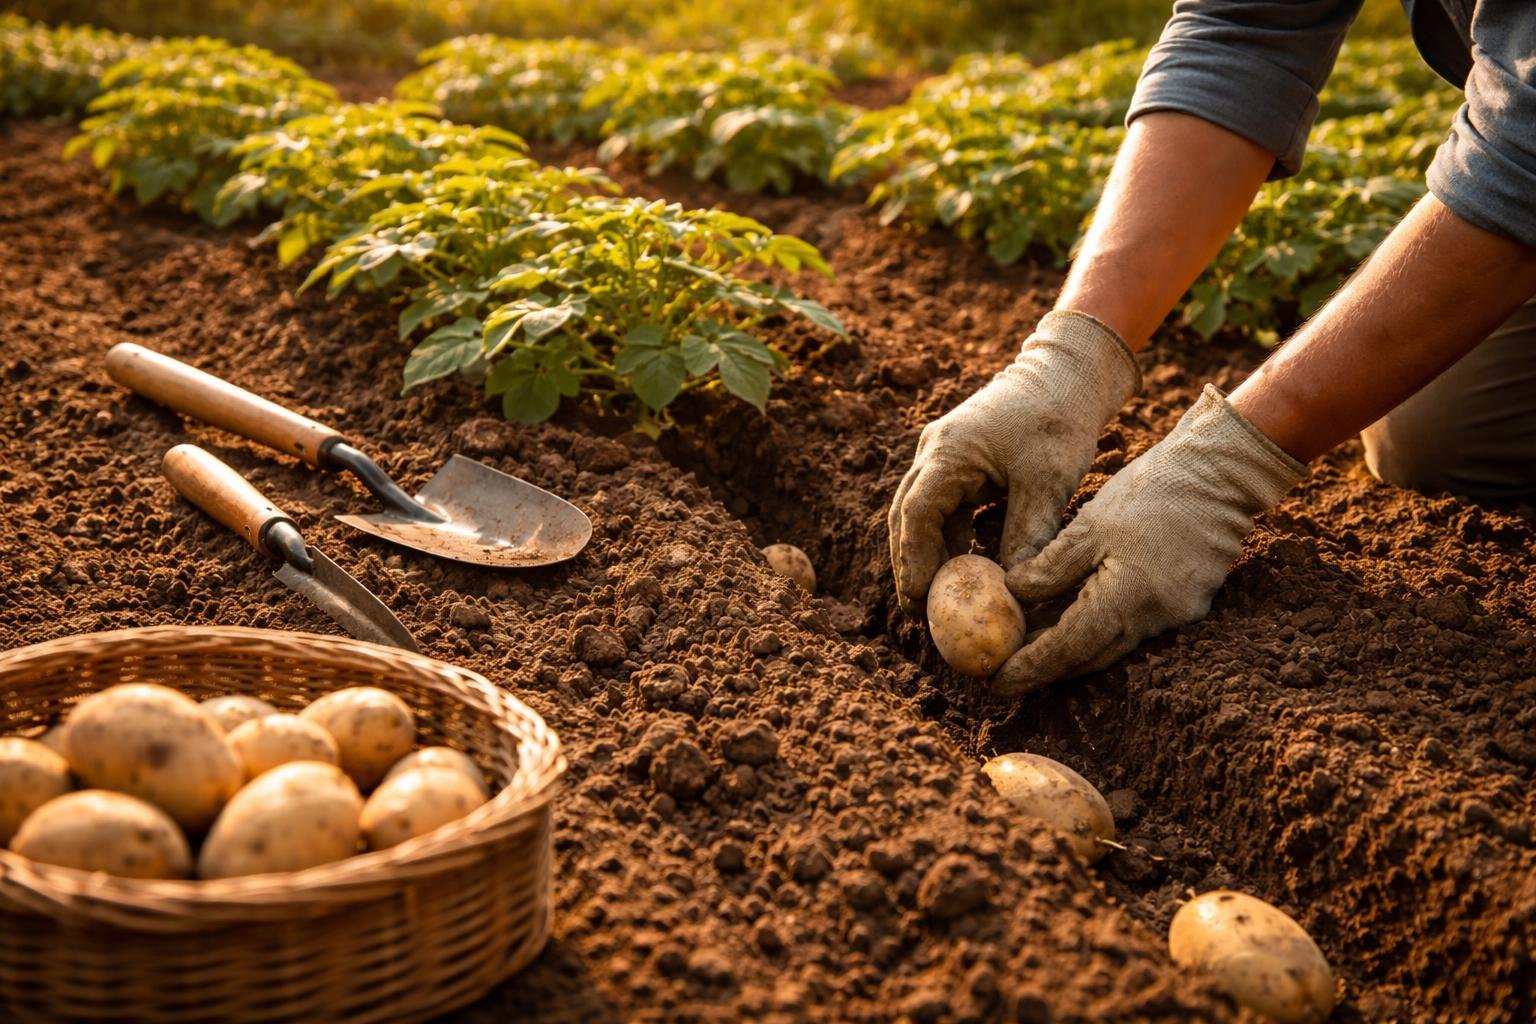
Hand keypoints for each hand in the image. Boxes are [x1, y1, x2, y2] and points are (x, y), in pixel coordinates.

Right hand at [888, 310, 1140, 606]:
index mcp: (949, 451)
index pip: (917, 513)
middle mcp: (934, 451)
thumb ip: (1028, 534)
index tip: (919, 597)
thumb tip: (1017, 589)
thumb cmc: (1058, 419)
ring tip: (936, 598)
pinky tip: (961, 567)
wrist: (1066, 374)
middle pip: (906, 515)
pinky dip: (946, 537)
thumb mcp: (1047, 481)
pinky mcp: (959, 460)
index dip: (914, 558)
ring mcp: (943, 453)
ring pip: (922, 512)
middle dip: (909, 563)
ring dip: (927, 552)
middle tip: (917, 610)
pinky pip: (942, 506)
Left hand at [993, 384, 1304, 694]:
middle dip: (1048, 668)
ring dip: (1073, 648)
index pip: (1069, 649)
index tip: (997, 684)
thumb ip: (1050, 567)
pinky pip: (1135, 626)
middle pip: (1091, 656)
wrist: (1222, 470)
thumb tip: (1013, 595)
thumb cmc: (1152, 489)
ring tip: (1032, 647)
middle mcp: (1157, 618)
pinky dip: (1101, 627)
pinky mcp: (1189, 600)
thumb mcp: (1090, 524)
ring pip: (1113, 643)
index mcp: (1128, 599)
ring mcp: (1179, 613)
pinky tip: (1074, 615)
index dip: (1031, 668)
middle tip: (1007, 673)